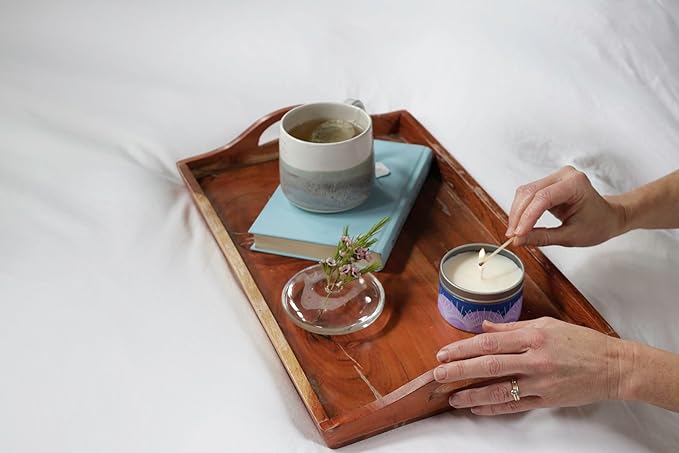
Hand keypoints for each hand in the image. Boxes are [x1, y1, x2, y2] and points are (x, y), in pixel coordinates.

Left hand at [433, 317, 625, 414]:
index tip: (444, 352)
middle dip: (459, 370)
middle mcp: (536, 359)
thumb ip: (513, 328)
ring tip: (451, 397)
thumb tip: (485, 328)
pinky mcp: (548, 400)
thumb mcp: (547, 325)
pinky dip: (493, 407)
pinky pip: (515, 405)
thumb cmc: (581, 342)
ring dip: (472, 393)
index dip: (463, 348)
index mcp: (534, 336)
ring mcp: (542, 381)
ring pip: (500, 389)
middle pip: (489, 365)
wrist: (614, 366)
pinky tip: (477, 407)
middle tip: (438, 374)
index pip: (490, 342)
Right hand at [506, 166, 626, 246]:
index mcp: (575, 184)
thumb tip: (518, 239)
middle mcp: (564, 175)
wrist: (608, 217)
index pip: (543, 198)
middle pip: (529, 192)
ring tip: (515, 232)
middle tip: (512, 236)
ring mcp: (555, 177)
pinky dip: (521, 210)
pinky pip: (528, 194)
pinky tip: (520, 224)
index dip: (527, 217)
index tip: (517, 234)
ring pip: (525, 193)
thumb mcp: (571, 236)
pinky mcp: (548, 183)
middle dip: (518, 216)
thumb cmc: (597, 224)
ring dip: (517, 213)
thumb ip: (542, 237)